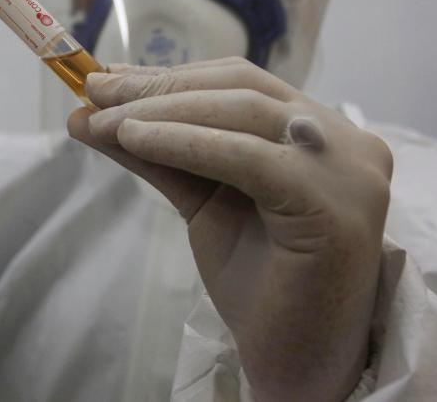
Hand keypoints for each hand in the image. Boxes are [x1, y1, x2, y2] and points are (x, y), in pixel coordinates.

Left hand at [67, 57, 391, 400]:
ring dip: (161, 112)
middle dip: (159, 88)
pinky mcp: (334, 203)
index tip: (108, 81)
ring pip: (241, 113)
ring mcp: (348, 169)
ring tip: (102, 119)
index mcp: (322, 133)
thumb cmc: (259, 282)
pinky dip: (184, 142)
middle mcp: (346, 141)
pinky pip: (246, 156)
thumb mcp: (202, 199)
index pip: (241, 83)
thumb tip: (88, 113)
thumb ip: (159, 152)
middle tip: (93, 93)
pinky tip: (133, 139)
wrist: (296, 360)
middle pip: (240, 89)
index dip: (173, 77)